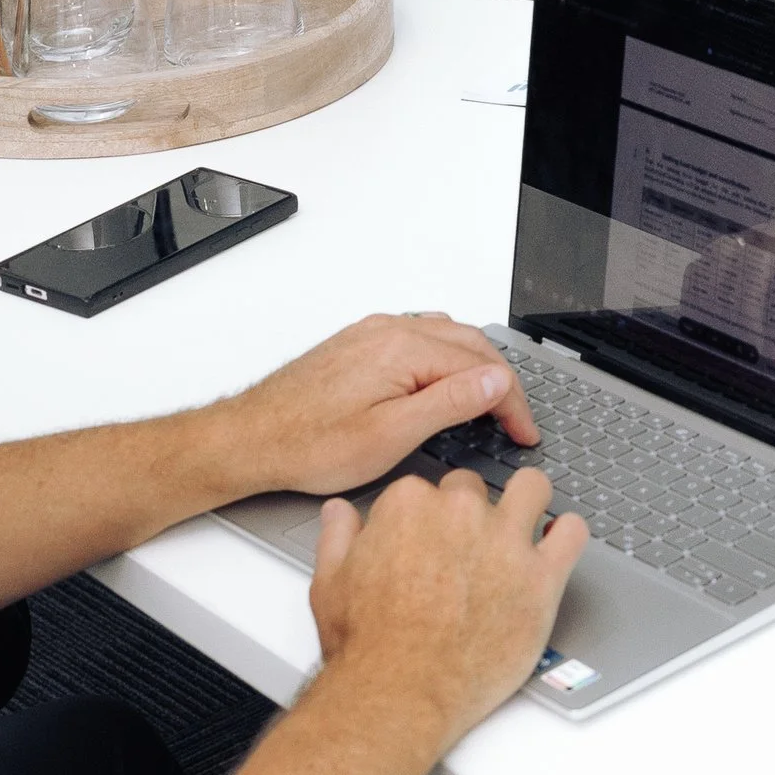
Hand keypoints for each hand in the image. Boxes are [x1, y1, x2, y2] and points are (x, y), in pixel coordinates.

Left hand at [219, 314, 537, 498]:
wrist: (250, 438)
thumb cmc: (308, 445)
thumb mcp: (389, 436)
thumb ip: (448, 403)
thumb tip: (494, 382)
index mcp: (403, 349)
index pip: (483, 368)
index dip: (512, 404)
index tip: (523, 433)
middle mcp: (390, 330)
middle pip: (469, 345)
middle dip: (500, 383)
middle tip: (515, 423)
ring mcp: (372, 333)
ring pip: (446, 337)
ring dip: (475, 366)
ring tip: (489, 402)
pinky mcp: (358, 343)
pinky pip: (419, 336)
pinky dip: (446, 357)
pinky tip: (445, 380)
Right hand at [309, 466, 587, 757]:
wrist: (398, 695)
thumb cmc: (366, 648)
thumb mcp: (330, 583)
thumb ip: (339, 537)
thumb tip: (340, 512)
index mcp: (410, 505)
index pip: (430, 489)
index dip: (429, 518)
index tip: (430, 542)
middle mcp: (462, 513)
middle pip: (476, 490)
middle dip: (473, 514)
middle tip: (468, 552)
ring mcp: (505, 542)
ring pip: (532, 489)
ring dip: (527, 503)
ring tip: (522, 529)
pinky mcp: (540, 577)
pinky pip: (572, 532)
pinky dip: (567, 535)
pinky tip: (556, 547)